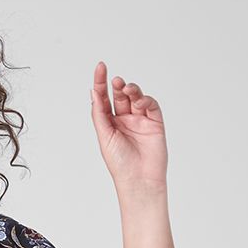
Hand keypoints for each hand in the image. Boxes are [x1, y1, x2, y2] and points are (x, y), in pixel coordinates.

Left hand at [89, 61, 167, 191]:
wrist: (139, 180)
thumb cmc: (119, 163)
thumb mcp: (104, 136)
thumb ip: (99, 113)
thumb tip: (94, 92)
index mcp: (110, 123)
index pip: (104, 98)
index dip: (101, 82)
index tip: (101, 67)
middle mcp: (124, 120)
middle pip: (119, 95)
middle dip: (117, 85)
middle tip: (116, 80)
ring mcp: (140, 120)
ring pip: (135, 97)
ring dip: (131, 89)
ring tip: (126, 88)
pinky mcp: (154, 122)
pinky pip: (150, 104)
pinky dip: (144, 100)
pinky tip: (138, 103)